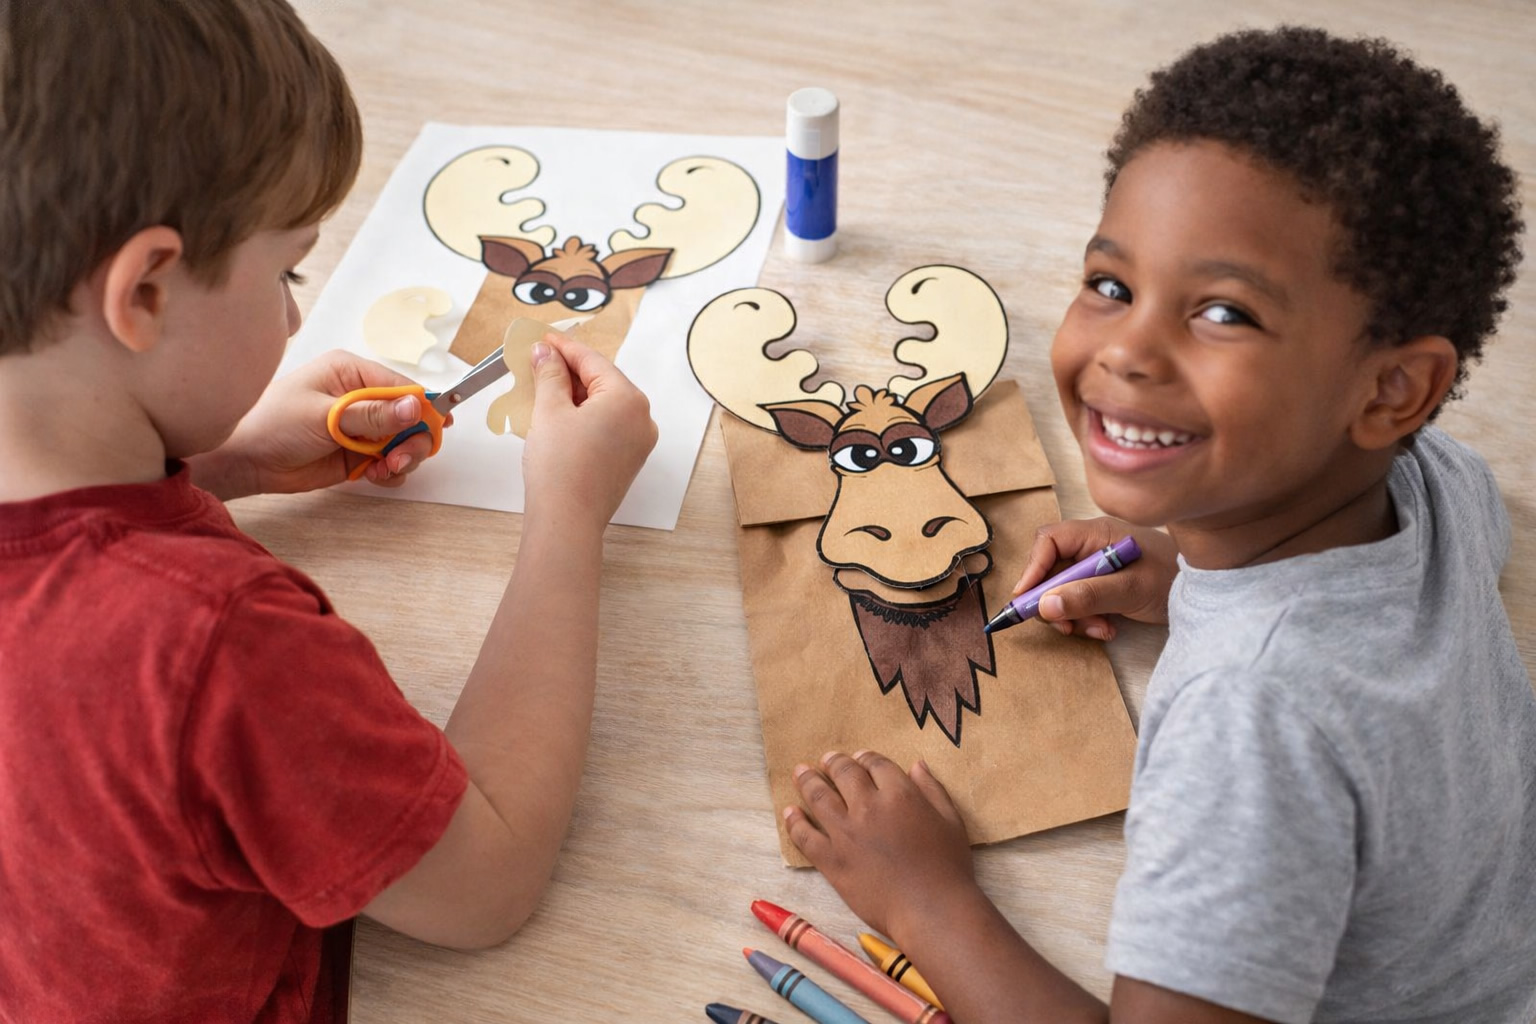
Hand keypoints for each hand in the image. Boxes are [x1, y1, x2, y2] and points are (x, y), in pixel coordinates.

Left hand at [189, 350, 443, 498]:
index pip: (402, 387)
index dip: (424, 407)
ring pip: (404, 442)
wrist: (244, 460)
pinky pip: (391, 462)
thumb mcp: (324, 415)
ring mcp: (361, 427)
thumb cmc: (273, 424)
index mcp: (352, 373)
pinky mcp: (358, 453)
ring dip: (403, 458)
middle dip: (413, 439)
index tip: (439, 426)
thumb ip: (372, 413)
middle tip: (400, 458)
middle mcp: (361, 397)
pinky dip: (390, 472)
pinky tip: (373, 475)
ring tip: (384, 468)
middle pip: (411, 417)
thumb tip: (414, 406)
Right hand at [521, 331, 656, 529]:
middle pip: (602, 382)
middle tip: (538, 362)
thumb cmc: (560, 468)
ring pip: (604, 405)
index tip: (543, 339)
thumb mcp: (549, 410)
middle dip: (568, 372)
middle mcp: (642, 419)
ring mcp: (638, 442)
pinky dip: (583, 417)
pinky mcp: (628, 461)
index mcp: (629, 399)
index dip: (564, 348)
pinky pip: (606, 427)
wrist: (566, 520)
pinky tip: (557, 415)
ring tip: (541, 388)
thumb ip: (550, 375)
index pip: (593, 361)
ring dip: (574, 395)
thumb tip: (547, 354)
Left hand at [783, 750, 979, 942]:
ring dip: (808, 781)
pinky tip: (790, 812)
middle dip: (834, 762)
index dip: (865, 757)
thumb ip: (932, 790)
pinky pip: (805, 836)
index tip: (859, 757)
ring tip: (801, 772)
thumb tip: (916, 765)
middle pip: (844, 773)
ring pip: (819, 797)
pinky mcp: (832, 860)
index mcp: (899, 795)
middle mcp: (868, 808)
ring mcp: (846, 834)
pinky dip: (794, 822)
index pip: (876, 764)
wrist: (931, 910)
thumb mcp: (951, 821)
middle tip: (826, 759)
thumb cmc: (948, 868)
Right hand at [1013, 517, 1178, 639]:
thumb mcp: (1130, 590)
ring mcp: (1098, 566)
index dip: (1032, 569)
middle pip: (1051, 570)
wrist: (1210, 591)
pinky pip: (1080, 601)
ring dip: (1074, 615)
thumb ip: (1088, 596)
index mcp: (1097, 533)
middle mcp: (1092, 546)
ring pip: (1064, 591)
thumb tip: (1045, 605)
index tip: (1027, 599)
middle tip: (1066, 626)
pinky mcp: (1104, 584)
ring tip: (1098, 629)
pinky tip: (1107, 629)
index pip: (1049, 541)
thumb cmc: (1174, 579)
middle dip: (1055, 601)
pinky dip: (1087, 619)